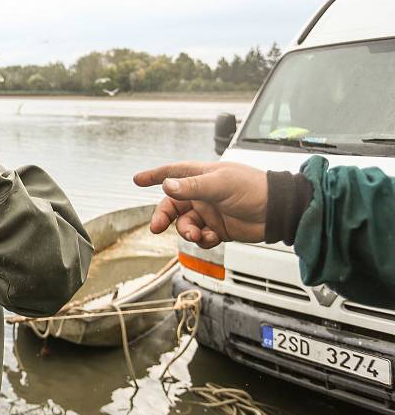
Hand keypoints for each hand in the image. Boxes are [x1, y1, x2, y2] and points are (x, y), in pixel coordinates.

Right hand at [133, 161, 267, 248]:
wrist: (278, 213)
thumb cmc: (254, 189)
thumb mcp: (220, 185)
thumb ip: (192, 187)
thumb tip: (166, 185)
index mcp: (202, 177)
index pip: (173, 173)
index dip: (155, 176)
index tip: (137, 180)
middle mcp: (203, 194)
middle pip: (172, 205)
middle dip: (164, 217)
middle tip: (157, 227)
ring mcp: (210, 212)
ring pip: (185, 224)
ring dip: (187, 232)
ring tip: (197, 235)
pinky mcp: (218, 229)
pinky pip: (200, 237)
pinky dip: (202, 240)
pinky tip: (212, 238)